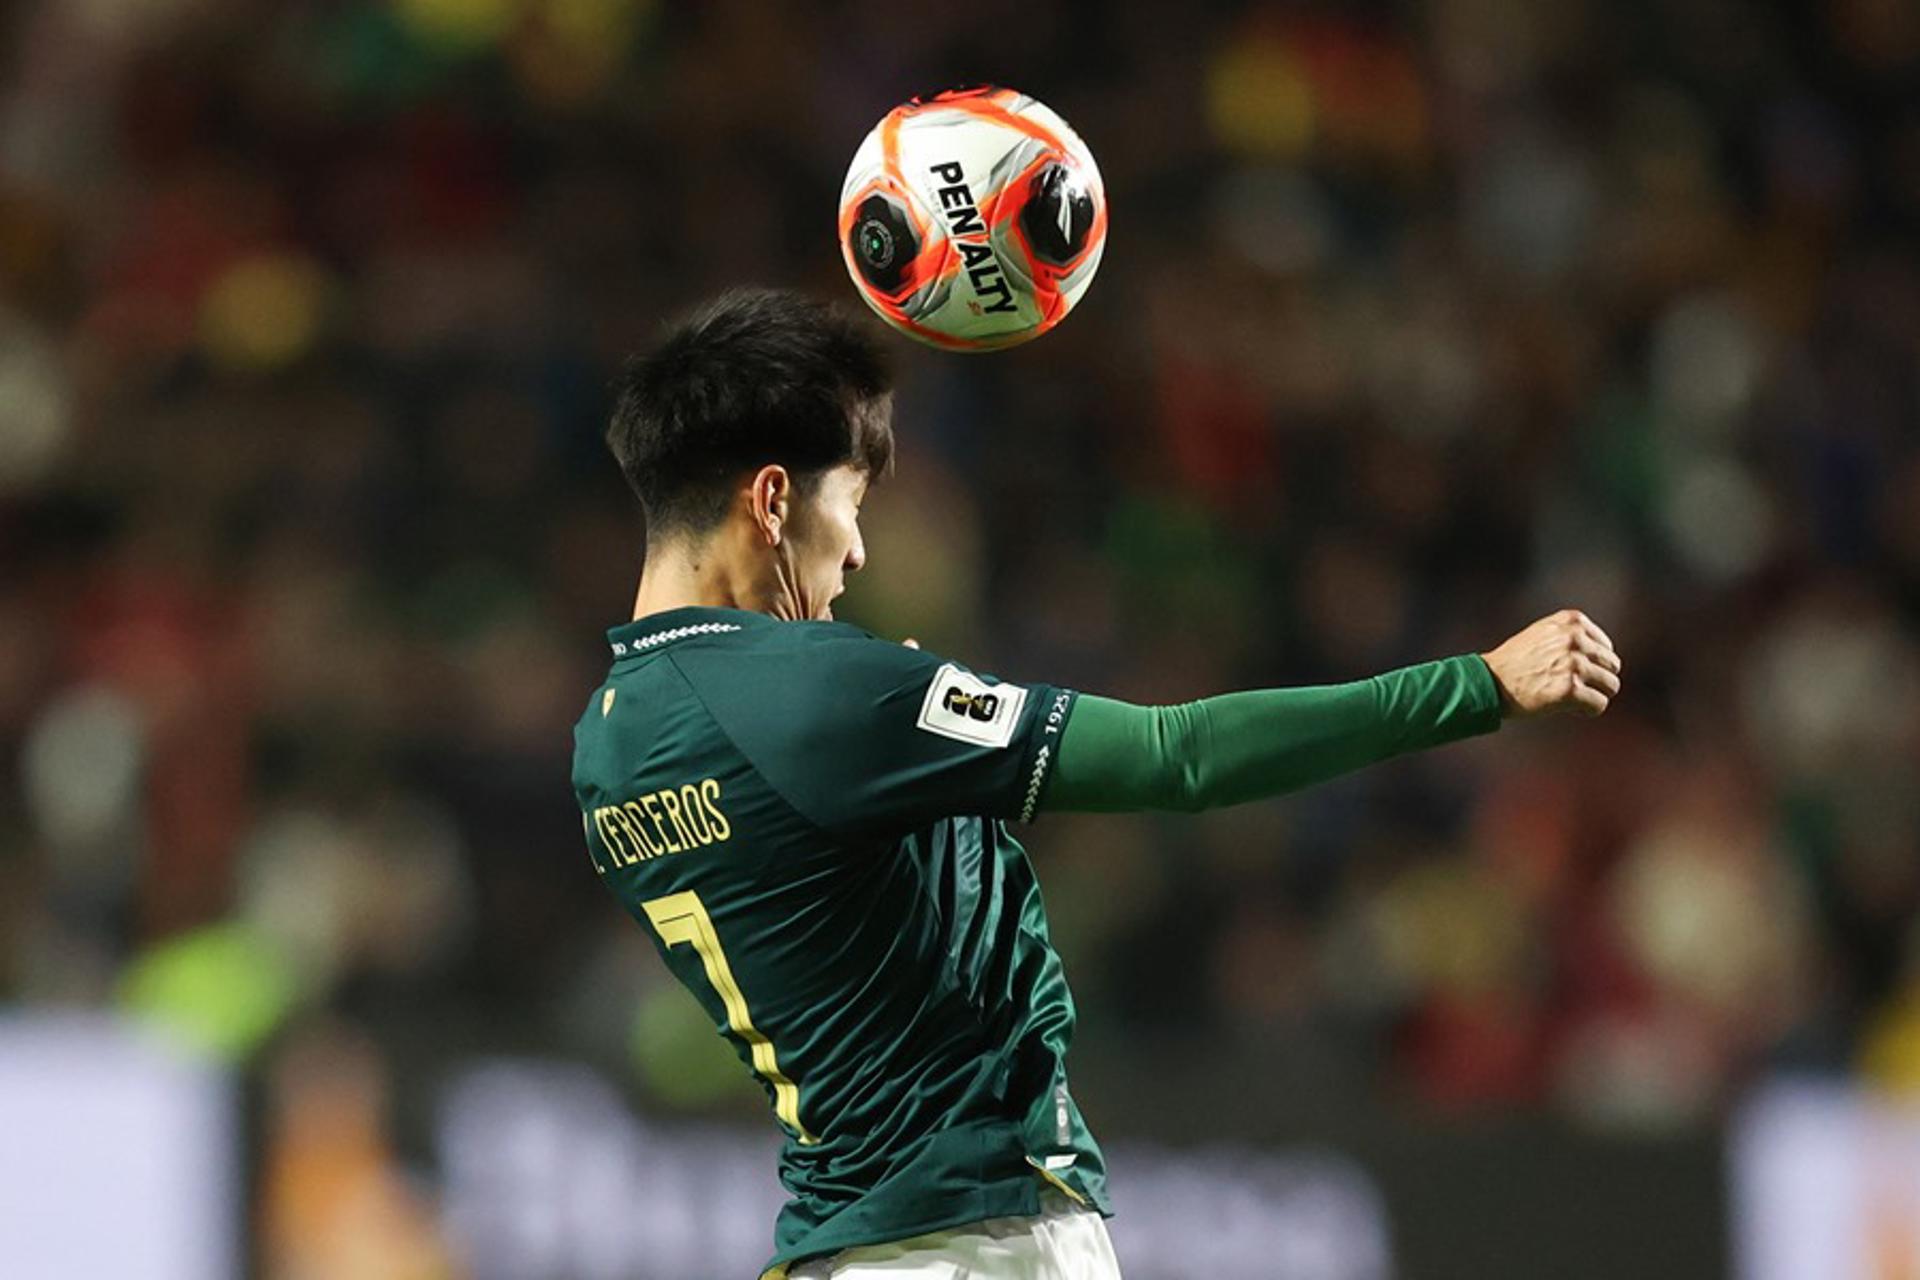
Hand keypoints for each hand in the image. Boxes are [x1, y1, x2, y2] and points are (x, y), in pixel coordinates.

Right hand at [1480, 609, 1621, 718]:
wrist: (1489, 682)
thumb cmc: (1514, 661)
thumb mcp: (1543, 632)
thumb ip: (1572, 634)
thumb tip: (1604, 651)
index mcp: (1571, 621)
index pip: (1606, 646)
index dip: (1593, 663)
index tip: (1574, 672)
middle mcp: (1575, 639)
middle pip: (1612, 666)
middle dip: (1597, 679)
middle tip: (1575, 687)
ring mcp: (1574, 664)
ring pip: (1611, 686)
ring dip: (1594, 695)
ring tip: (1573, 698)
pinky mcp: (1570, 689)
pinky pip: (1599, 705)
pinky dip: (1588, 711)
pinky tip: (1572, 709)